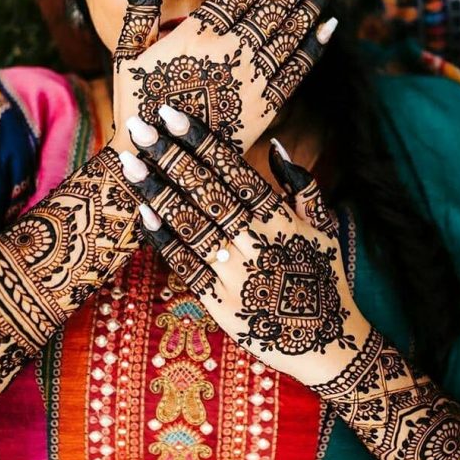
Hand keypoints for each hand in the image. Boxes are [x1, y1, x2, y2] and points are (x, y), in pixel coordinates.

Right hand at [108, 0, 342, 155]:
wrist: (153, 165)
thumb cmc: (134, 105)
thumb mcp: (126, 51)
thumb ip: (140, 3)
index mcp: (198, 34)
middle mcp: (230, 52)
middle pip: (278, 1)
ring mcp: (251, 81)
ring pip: (293, 31)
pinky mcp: (264, 109)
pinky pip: (297, 70)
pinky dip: (316, 44)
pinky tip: (329, 23)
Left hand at [119, 107, 370, 386]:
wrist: (330, 345)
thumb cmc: (325, 278)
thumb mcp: (324, 228)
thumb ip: (300, 185)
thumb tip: (275, 143)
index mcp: (281, 218)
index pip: (232, 170)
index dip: (200, 141)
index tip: (171, 114)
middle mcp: (257, 243)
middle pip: (205, 191)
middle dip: (169, 156)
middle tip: (138, 126)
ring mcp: (237, 274)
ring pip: (190, 225)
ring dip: (156, 191)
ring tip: (130, 162)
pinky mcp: (221, 304)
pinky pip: (186, 265)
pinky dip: (163, 238)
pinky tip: (143, 213)